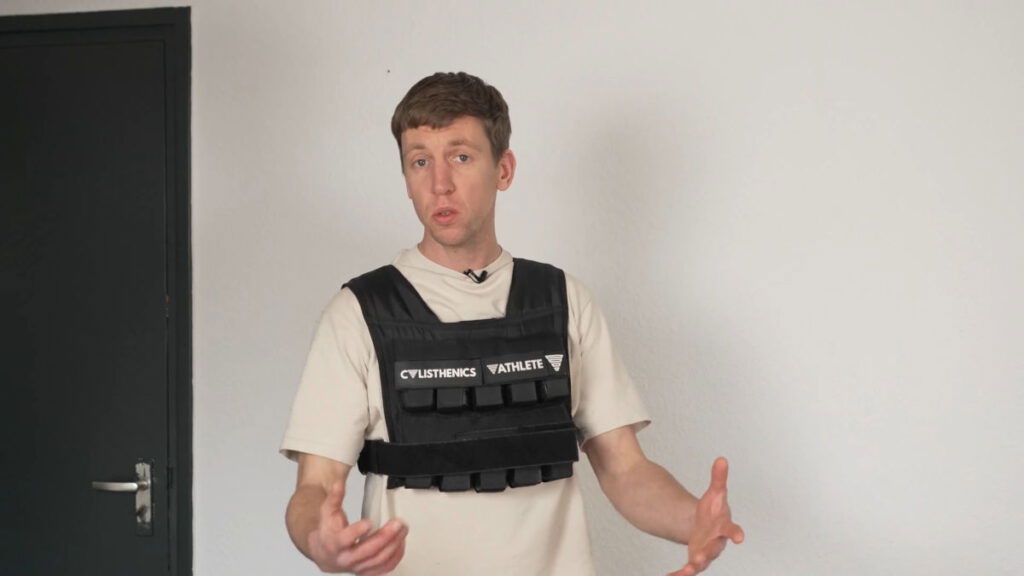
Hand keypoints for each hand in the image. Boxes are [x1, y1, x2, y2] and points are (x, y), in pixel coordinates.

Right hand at [307, 480, 407, 574]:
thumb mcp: (328, 511)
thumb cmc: (328, 532)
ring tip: (402, 530)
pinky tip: (400, 543)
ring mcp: (357, 566)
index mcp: (334, 543)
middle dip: (385, 536)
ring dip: (394, 545)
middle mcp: (346, 558)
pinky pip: (384, 568)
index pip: (344, 540)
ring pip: (378, 560)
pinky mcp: (366, 571)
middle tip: (397, 523)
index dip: (357, 531)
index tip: (369, 522)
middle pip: (367, 551)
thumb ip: (335, 496)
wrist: (324, 552)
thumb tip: (339, 483)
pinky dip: (396, 556)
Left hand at [669, 457, 744, 575]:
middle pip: (714, 550)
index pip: (732, 530)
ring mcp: (706, 553)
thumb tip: (721, 459)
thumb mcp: (715, 493)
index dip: (736, 533)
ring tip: (683, 571)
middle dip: (707, 554)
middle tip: (698, 557)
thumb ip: (718, 478)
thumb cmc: (714, 511)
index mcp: (723, 527)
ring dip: (693, 567)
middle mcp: (716, 543)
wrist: (707, 526)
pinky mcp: (695, 560)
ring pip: (701, 563)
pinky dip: (679, 574)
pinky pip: (688, 570)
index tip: (740, 537)